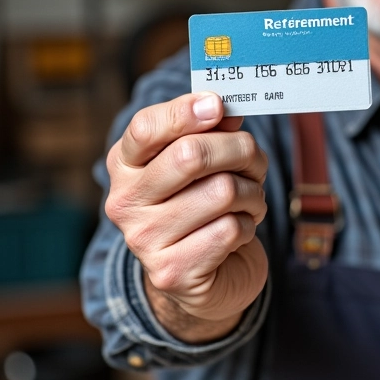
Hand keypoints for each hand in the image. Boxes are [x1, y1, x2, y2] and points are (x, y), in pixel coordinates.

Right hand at [105, 92, 268, 339]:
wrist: (204, 274)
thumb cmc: (204, 202)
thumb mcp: (202, 160)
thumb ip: (210, 129)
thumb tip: (225, 107)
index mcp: (125, 164)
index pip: (145, 128)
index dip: (185, 112)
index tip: (218, 106)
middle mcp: (125, 201)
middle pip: (192, 155)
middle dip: (239, 150)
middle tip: (254, 159)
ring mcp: (144, 240)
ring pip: (222, 191)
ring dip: (252, 192)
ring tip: (249, 200)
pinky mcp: (172, 272)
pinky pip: (231, 228)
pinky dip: (248, 224)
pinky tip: (239, 230)